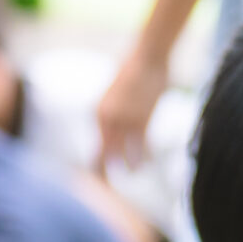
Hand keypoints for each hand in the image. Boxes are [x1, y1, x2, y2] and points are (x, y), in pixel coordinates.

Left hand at [96, 45, 168, 170]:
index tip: (103, 174)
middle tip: (108, 187)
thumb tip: (115, 127)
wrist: (147, 55)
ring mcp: (124, 121)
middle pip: (104, 155)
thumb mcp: (115, 93)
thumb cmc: (134, 70)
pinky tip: (145, 163)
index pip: (95, 146)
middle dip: (106, 172)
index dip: (99, 163)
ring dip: (129, 166)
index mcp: (97, 112)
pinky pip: (141, 147)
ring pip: (123, 155)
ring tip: (133, 172)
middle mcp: (107, 119)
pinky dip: (143, 156)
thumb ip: (113, 112)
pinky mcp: (142, 120)